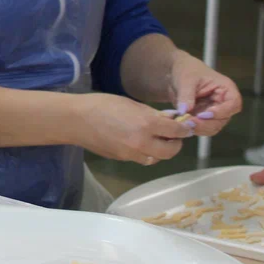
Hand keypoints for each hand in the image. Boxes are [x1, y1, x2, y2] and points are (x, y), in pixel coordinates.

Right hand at [70, 94, 192, 163]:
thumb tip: (170, 119)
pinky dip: (145, 152)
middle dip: (176, 144)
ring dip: (161, 151)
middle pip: (170, 152)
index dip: (185, 129)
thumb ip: (152, 114)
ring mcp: (131, 154)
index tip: (187, 127)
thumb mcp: (132, 104)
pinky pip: (141, 158)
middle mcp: (142, 143)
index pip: (176, 132)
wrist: (77, 120)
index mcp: (146, 125)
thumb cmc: (103, 104)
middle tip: (174, 136)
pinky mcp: (122, 159)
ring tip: (156, 140)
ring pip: (156, 158)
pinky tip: (139, 142)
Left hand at [162, 51, 242, 136]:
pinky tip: (181, 123)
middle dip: (205, 123)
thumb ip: (186, 95)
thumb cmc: (187, 70)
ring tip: (183, 122)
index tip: (204, 114)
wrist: (176, 73)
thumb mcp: (186, 79)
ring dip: (198, 128)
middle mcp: (223, 103)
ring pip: (212, 127)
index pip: (233, 104)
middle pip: (223, 120)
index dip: (221, 112)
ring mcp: (214, 113)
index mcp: (226, 89)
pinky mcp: (203, 119)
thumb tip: (185, 111)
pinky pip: (202, 129)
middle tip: (188, 122)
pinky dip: (192, 128)